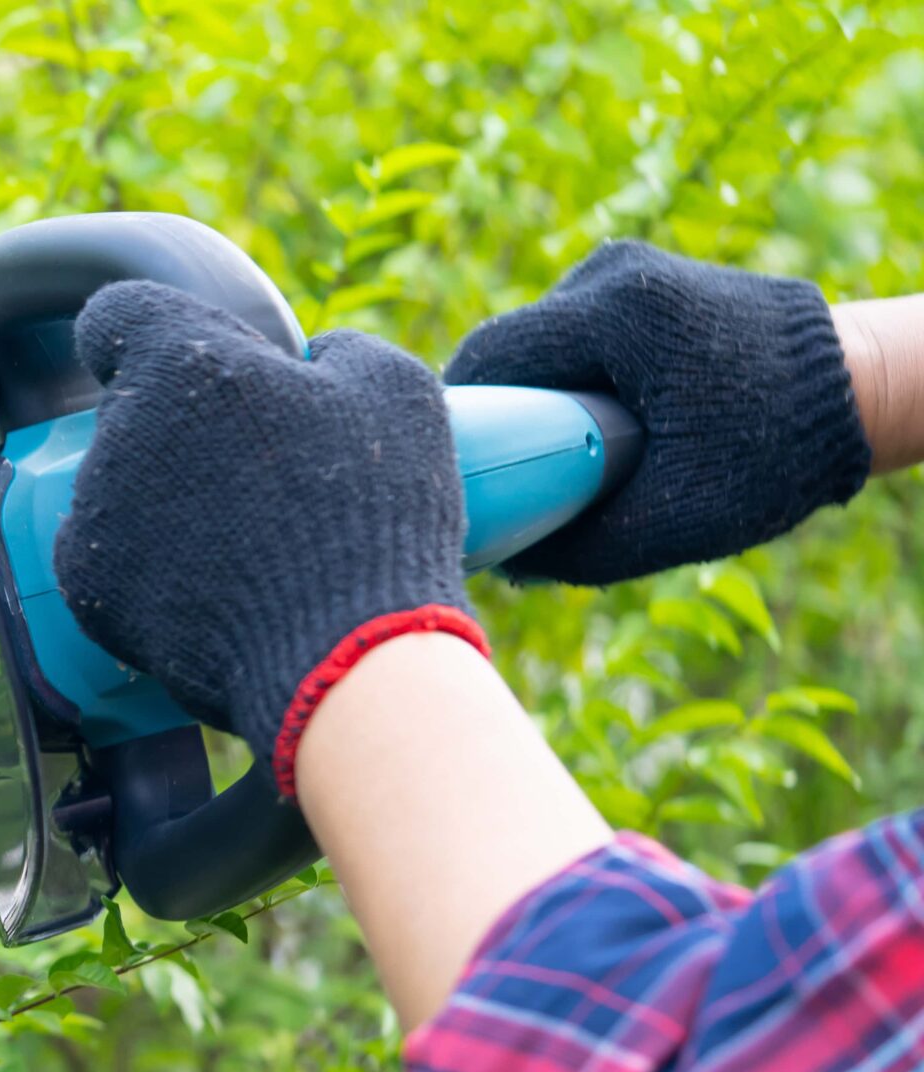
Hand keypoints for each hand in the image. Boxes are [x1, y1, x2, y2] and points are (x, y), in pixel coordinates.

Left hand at [55, 280, 476, 797]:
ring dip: (163, 502)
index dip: (156, 333)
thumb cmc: (374, 511)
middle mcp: (119, 428)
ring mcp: (93, 513)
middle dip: (179, 430)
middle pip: (131, 410)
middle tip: (256, 477)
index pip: (119, 315)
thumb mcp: (394, 389)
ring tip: (243, 545)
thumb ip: (337, 351)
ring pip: (117, 487)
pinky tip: (209, 587)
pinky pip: (106, 561)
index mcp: (181, 359)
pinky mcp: (85, 589)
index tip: (194, 366)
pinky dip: (146, 570)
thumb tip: (310, 359)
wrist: (342, 652)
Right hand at [446, 241, 871, 584]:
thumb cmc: (775, 451)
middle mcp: (612, 272)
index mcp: (618, 311)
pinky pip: (570, 336)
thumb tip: (503, 563)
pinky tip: (590, 426)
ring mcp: (626, 269)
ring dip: (535, 399)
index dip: (458, 420)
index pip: (488, 357)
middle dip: (499, 415)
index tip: (452, 474)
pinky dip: (567, 382)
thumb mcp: (674, 516)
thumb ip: (579, 546)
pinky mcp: (640, 282)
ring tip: (559, 456)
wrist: (859, 389)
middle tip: (504, 480)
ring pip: (537, 344)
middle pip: (508, 349)